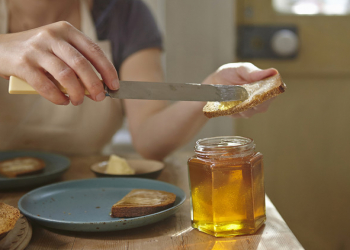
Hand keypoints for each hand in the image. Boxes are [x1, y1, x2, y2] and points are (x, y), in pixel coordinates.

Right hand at [0, 21, 118, 105]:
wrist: (0, 49)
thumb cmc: (37, 53)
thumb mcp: (58, 49)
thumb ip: (76, 64)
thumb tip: (96, 87)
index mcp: (66, 30)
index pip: (94, 50)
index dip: (107, 70)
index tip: (114, 85)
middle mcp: (52, 36)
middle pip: (81, 63)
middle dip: (94, 84)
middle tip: (99, 98)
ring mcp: (36, 49)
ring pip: (65, 74)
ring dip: (77, 92)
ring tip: (78, 101)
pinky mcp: (22, 64)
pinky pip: (45, 85)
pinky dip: (57, 97)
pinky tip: (63, 101)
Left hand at [202, 62, 277, 117]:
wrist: (214, 82)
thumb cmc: (231, 73)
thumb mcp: (241, 69)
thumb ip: (254, 72)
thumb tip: (273, 72)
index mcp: (264, 87)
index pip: (273, 93)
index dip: (269, 94)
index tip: (262, 92)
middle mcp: (259, 100)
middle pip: (262, 106)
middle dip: (254, 102)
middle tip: (244, 94)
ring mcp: (248, 109)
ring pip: (249, 112)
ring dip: (241, 105)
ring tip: (233, 96)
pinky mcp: (236, 114)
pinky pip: (236, 114)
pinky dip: (232, 108)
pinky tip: (227, 102)